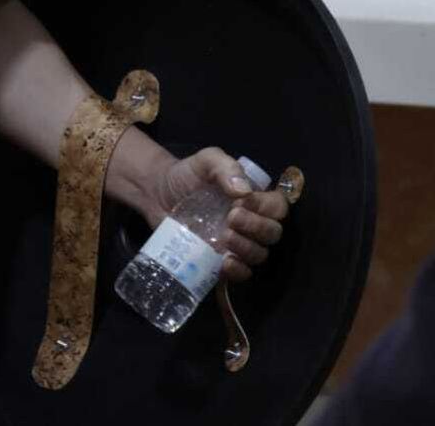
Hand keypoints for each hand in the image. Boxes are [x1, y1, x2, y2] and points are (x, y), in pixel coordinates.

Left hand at [139, 146, 289, 283]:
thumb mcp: (205, 161)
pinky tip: (225, 261)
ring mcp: (237, 244)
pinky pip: (242, 274)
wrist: (157, 193)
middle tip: (231, 216)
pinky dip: (238, 270)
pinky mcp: (220, 260)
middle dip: (256, 226)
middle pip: (273, 233)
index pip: (278, 206)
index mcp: (253, 198)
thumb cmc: (186, 175)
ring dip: (246, 247)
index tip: (242, 200)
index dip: (266, 206)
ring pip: (259, 254)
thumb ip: (225, 166)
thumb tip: (243, 190)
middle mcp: (251, 223)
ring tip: (225, 235)